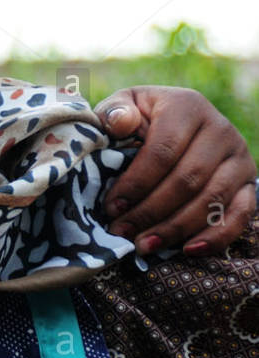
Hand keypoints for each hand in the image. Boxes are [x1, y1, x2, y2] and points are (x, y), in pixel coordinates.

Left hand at [95, 87, 256, 256]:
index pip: (163, 150)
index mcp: (187, 107)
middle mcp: (221, 130)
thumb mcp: (122, 106)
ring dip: (176, 228)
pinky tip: (187, 250)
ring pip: (212, 200)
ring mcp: (239, 157)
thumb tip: (121, 123)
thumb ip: (115, 113)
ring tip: (143, 245)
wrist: (172, 123)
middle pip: (188, 179)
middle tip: (122, 231)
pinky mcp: (250, 183)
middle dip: (151, 211)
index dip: (137, 183)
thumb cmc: (138, 118)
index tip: (112, 207)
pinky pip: (240, 214)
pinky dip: (216, 236)